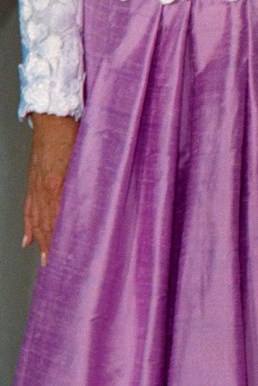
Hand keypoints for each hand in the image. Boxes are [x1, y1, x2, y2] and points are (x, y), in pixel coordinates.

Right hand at [23, 113, 79, 263]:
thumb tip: (102, 200)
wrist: (53, 118)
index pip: (61, 220)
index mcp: (60, 185)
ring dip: (40, 241)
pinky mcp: (32, 181)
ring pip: (37, 219)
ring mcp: (36, 186)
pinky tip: (27, 239)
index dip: (63, 239)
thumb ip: (94, 181)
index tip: (69, 255)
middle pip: (47, 224)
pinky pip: (28, 208)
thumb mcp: (90, 159)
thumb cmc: (75, 134)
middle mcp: (45, 189)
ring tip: (43, 259)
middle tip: (55, 267)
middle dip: (50, 247)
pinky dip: (28, 225)